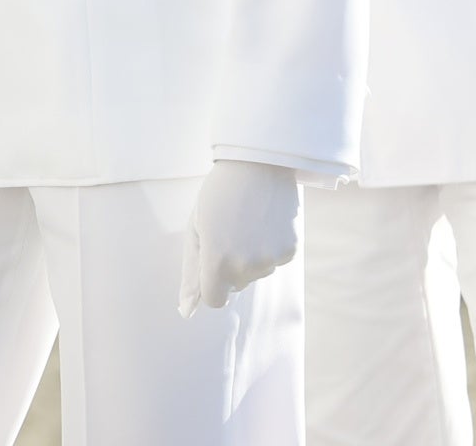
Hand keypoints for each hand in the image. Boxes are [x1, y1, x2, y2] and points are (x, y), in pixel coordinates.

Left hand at [180, 160, 300, 317]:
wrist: (258, 164)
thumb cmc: (218, 195)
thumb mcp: (196, 228)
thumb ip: (191, 272)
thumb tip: (186, 311)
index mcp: (217, 262)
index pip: (214, 299)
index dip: (211, 282)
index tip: (211, 262)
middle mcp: (245, 267)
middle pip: (236, 285)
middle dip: (229, 265)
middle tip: (228, 228)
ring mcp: (270, 260)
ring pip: (256, 273)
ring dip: (249, 255)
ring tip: (246, 222)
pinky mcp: (290, 252)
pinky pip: (274, 261)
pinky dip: (268, 247)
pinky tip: (264, 221)